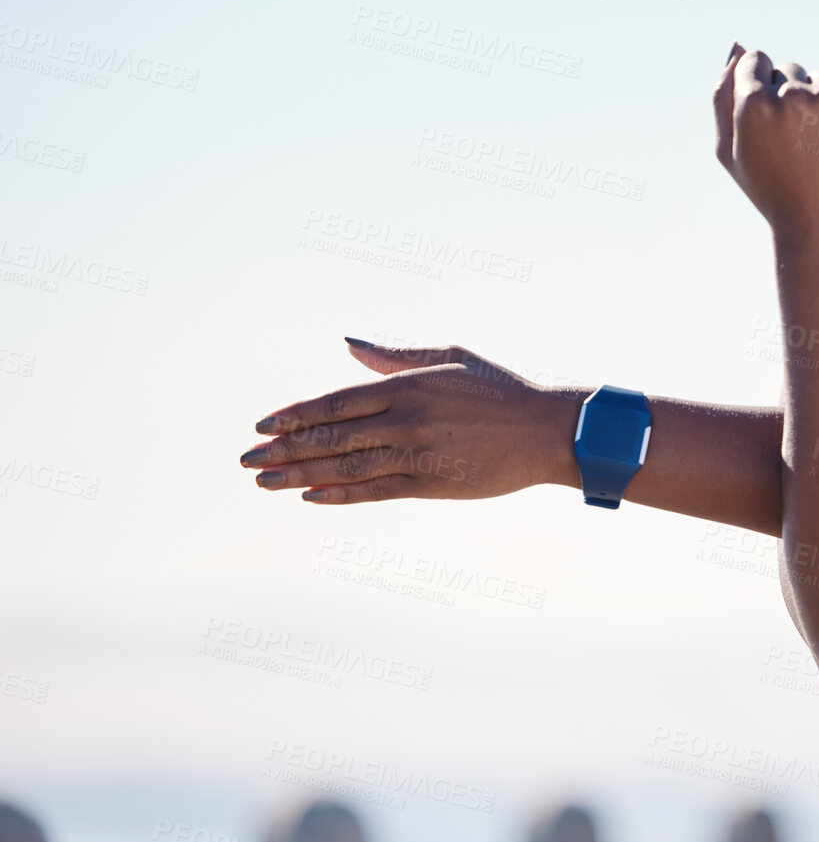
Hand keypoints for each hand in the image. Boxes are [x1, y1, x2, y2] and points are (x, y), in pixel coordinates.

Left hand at [239, 340, 580, 503]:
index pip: (335, 402)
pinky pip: (377, 491)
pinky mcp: (433, 483)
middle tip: (247, 461)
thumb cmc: (500, 390)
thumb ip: (395, 355)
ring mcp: (418, 453)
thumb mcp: (449, 358)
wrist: (547, 430)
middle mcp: (406, 419)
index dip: (294, 415)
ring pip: (347, 467)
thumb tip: (348, 343)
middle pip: (331, 437)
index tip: (262, 426)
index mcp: (407, 386)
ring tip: (266, 483)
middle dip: (284, 450)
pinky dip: (342, 495)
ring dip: (301, 475)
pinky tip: (312, 498)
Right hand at [713, 42, 818, 237]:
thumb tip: (737, 48)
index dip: (759, 86)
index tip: (767, 116)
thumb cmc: (769, 191)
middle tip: (792, 140)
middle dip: (787, 94)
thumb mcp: (729, 151)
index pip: (755, 60)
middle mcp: (791, 96)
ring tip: (815, 143)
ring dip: (817, 100)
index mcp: (753, 105)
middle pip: (788, 69)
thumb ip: (722, 97)